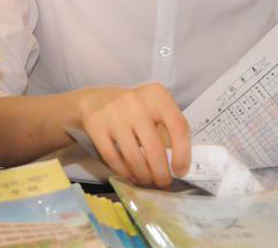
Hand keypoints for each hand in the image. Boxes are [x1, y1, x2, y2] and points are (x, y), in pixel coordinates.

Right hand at [76, 83, 190, 187]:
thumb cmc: (134, 109)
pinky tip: (131, 175)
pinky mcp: (95, 125)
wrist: (96, 99)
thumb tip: (180, 164)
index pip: (178, 127)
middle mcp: (136, 102)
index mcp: (157, 96)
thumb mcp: (155, 108)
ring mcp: (114, 113)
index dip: (182, 154)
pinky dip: (124, 172)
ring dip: (143, 175)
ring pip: (134, 157)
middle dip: (161, 172)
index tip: (180, 171)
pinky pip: (113, 157)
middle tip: (163, 182)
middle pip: (154, 148)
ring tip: (147, 180)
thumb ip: (170, 129)